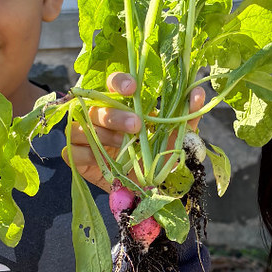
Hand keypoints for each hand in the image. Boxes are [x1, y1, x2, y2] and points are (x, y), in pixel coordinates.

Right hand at [66, 73, 205, 191]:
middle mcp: (99, 114)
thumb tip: (198, 93)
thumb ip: (186, 117)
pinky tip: (104, 160)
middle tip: (137, 126)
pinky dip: (88, 155)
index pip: (112, 83)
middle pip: (96, 105)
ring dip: (105, 136)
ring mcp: (85, 135)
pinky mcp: (76, 157)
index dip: (119, 82)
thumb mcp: (174, 138)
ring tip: (125, 146)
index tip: (133, 89)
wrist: (145, 189)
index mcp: (121, 103)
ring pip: (83, 127)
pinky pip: (72, 151)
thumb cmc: (156, 156)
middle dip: (116, 115)